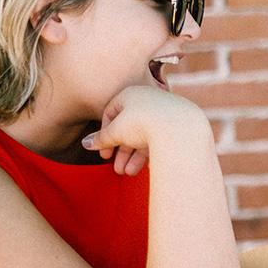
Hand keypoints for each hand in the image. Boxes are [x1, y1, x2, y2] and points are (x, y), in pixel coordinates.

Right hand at [81, 86, 208, 175]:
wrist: (181, 127)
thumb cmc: (143, 124)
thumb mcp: (116, 132)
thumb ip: (101, 138)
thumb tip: (86, 143)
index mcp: (131, 93)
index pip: (111, 113)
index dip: (105, 135)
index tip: (103, 153)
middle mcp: (149, 99)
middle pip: (130, 128)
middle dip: (122, 152)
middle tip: (117, 170)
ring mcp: (166, 111)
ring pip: (146, 135)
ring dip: (135, 157)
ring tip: (129, 174)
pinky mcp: (179, 124)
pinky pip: (162, 138)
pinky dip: (153, 152)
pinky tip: (148, 168)